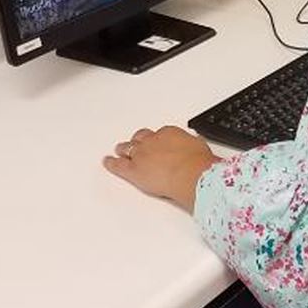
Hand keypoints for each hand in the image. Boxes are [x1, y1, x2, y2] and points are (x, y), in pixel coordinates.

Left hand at [102, 125, 218, 212]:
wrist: (191, 174)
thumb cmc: (199, 163)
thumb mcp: (200, 147)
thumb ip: (193, 146)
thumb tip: (196, 147)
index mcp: (169, 134)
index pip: (159, 135)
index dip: (156, 140)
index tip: (157, 144)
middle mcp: (152, 141)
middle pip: (141, 138)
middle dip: (138, 141)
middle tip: (136, 143)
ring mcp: (141, 155)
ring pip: (127, 149)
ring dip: (123, 149)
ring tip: (119, 150)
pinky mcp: (133, 170)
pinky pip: (118, 165)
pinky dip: (111, 163)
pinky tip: (107, 162)